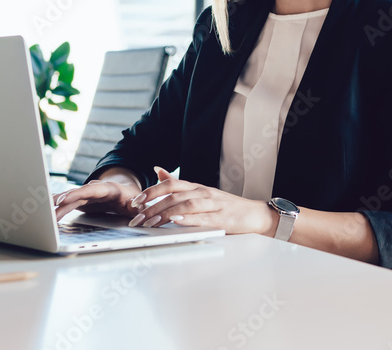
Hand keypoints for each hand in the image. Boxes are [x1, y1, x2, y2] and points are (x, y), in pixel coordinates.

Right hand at [52, 179, 141, 221]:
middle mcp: (95, 190)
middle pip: (76, 194)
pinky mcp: (82, 202)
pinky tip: (47, 212)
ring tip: (42, 213)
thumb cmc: (133, 200)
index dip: (76, 194)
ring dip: (56, 206)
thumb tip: (136, 208)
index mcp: (108, 189)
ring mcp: (87, 196)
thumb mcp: (138, 204)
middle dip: (61, 201)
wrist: (128, 194)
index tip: (63, 200)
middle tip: (46, 208)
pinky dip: (58, 208)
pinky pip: (69, 204)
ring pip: (70, 200)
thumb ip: (137, 206)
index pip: (90, 190)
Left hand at [128, 166, 275, 235]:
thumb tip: (158, 170)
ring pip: (185, 205)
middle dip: (152, 206)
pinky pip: (202, 218)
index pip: (171, 184)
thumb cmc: (227, 206)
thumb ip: (179, 183)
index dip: (151, 191)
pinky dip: (188, 219)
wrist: (255, 214)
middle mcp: (203, 193)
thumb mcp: (201, 192)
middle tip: (136, 217)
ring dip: (165, 213)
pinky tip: (176, 221)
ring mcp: (213, 205)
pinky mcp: (221, 219)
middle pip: (174, 195)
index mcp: (197, 187)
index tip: (136, 201)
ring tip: (150, 221)